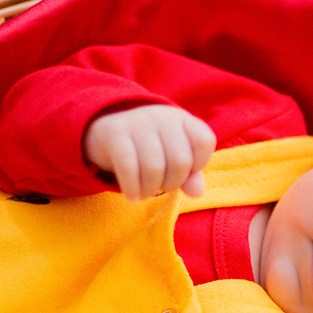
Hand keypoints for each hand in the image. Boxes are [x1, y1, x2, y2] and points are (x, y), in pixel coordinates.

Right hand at [84, 104, 216, 199]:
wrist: (107, 131)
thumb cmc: (149, 149)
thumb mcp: (173, 158)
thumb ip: (190, 175)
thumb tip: (197, 192)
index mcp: (182, 119)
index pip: (204, 142)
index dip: (198, 164)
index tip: (183, 172)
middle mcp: (162, 116)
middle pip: (180, 161)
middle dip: (172, 184)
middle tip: (161, 188)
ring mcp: (138, 121)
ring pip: (154, 167)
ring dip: (151, 190)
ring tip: (146, 193)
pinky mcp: (114, 132)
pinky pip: (128, 167)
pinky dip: (132, 188)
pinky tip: (132, 196)